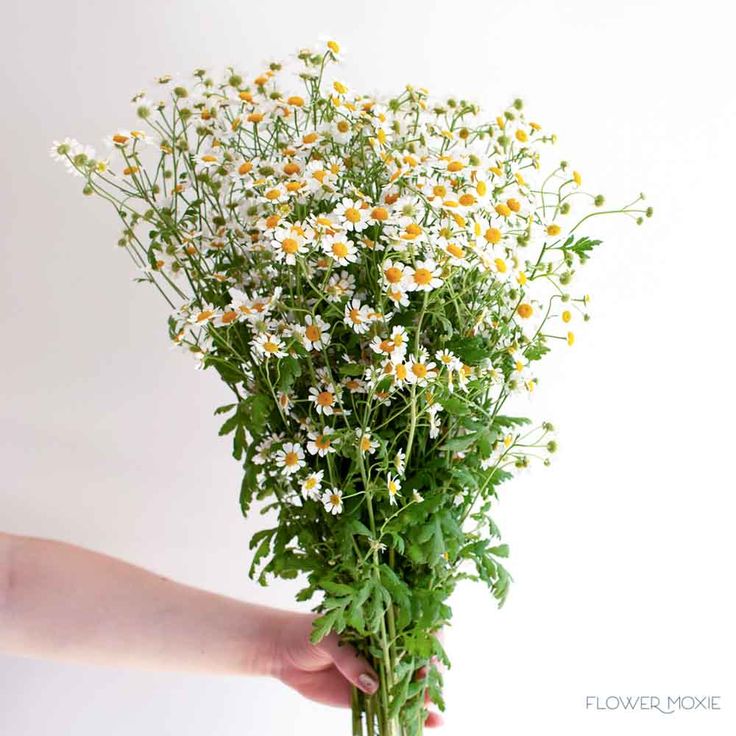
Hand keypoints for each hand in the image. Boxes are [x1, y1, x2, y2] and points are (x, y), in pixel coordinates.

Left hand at [269, 610, 442, 725]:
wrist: (282, 652)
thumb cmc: (308, 631)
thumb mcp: (330, 636)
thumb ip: (350, 657)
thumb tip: (372, 684)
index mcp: (377, 625)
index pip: (410, 628)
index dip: (426, 638)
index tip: (432, 649)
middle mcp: (382, 649)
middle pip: (415, 660)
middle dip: (428, 671)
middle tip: (430, 682)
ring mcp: (376, 673)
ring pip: (407, 686)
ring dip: (423, 697)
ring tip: (432, 708)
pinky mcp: (366, 696)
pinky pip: (391, 707)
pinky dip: (410, 716)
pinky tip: (428, 724)